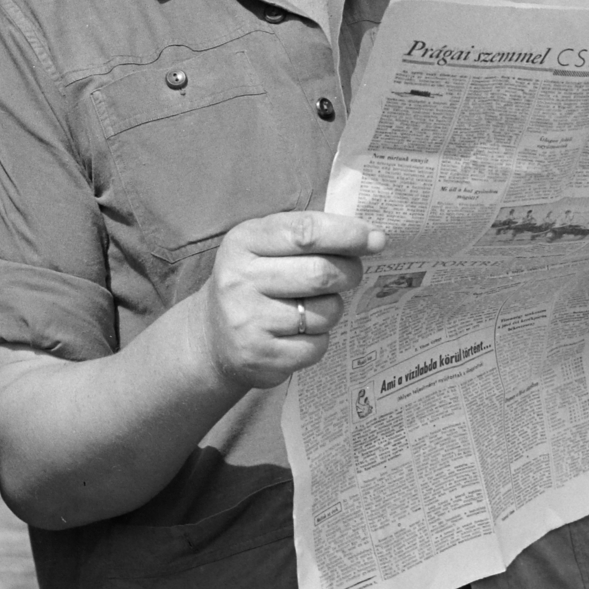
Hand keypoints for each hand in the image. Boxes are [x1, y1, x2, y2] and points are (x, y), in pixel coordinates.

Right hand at [198, 212, 383, 390]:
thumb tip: (373, 238)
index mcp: (243, 241)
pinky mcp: (260, 356)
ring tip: (313, 305)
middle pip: (321, 273)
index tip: (376, 239)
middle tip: (351, 274)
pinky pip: (317, 345)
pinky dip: (320, 338)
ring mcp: (247, 321)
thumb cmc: (255, 279)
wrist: (212, 336)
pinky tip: (300, 332)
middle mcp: (239, 279)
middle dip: (349, 273)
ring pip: (324, 311)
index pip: (305, 232)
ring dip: (332, 308)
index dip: (348, 234)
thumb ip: (310, 234)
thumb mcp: (266, 245)